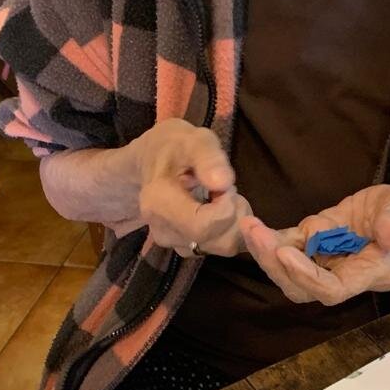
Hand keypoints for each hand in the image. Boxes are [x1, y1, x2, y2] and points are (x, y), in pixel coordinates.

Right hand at [129, 119, 248, 257]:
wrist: (154, 160)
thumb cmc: (176, 148)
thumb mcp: (193, 140)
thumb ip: (208, 158)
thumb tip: (223, 182)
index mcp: (158, 204)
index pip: (205, 225)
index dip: (226, 205)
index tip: (224, 183)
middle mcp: (163, 232)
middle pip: (219, 241)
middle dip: (235, 213)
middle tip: (228, 187)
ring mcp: (174, 244)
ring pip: (224, 246)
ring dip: (235, 221)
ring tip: (223, 195)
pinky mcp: (187, 249)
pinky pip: (221, 246)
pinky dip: (230, 229)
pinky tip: (220, 208)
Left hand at [241, 181, 389, 304]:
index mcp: (375, 273)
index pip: (334, 290)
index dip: (306, 276)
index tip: (284, 252)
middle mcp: (349, 274)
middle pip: (304, 288)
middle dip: (276, 266)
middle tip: (256, 235)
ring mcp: (332, 260)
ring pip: (291, 273)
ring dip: (267, 253)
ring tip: (249, 227)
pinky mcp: (320, 242)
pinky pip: (292, 248)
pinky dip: (272, 240)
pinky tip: (254, 225)